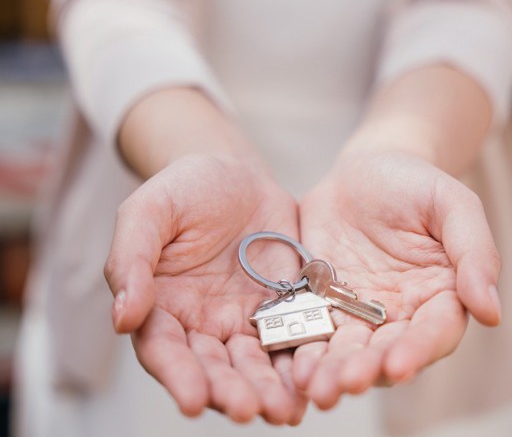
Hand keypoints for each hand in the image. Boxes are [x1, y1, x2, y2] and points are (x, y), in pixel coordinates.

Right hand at [104, 154, 306, 423]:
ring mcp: (245, 320)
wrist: (236, 175)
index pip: (165, 351)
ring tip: (285, 410)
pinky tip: (313, 380)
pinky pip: (294, 339)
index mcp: (162, 307)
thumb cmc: (184, 190)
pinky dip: (302, 362)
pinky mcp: (284, 309)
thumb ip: (131, 259)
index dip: (178, 377)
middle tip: (247, 410)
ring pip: (256, 363)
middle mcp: (202, 324)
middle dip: (230, 391)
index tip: (192, 402)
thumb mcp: (149, 211)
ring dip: (269, 389)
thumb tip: (123, 318)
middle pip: (215, 368)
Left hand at [293, 151, 501, 408]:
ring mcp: (359, 312)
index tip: (397, 366)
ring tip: (314, 386)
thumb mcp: (453, 204)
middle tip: (344, 383)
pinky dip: (303, 350)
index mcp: (441, 295)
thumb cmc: (416, 183)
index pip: (435, 332)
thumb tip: (491, 312)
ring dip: (331, 372)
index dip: (417, 351)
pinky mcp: (322, 304)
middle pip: (386, 351)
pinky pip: (313, 331)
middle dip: (366, 370)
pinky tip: (292, 365)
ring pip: (347, 351)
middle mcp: (401, 313)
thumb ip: (475, 252)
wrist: (365, 170)